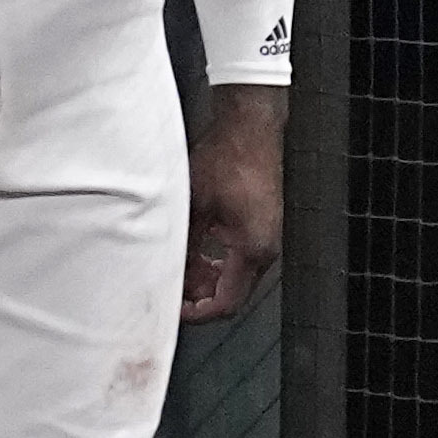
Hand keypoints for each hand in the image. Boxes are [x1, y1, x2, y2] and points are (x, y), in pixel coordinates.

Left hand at [182, 85, 287, 323]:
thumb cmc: (230, 156)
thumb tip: (170, 272)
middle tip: (172, 286)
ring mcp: (267, 236)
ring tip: (181, 266)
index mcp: (252, 249)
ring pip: (235, 277)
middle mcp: (266, 248)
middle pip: (232, 294)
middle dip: (199, 295)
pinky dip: (218, 261)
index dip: (196, 312)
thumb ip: (184, 246)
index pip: (225, 304)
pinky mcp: (263, 225)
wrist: (251, 125)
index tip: (174, 309)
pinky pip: (240, 258)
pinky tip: (198, 248)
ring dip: (206, 278)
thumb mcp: (194, 205)